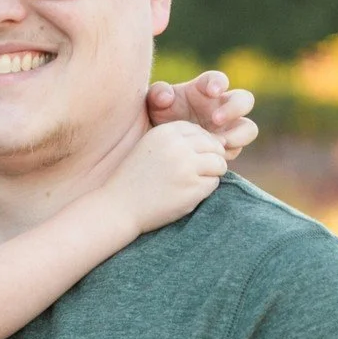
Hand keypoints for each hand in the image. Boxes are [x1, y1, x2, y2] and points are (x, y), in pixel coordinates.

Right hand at [102, 120, 226, 238]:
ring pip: (219, 163)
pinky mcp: (193, 187)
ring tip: (194, 184)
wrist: (118, 207)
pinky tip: (187, 195)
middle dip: (210, 159)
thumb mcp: (150, 148)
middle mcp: (178, 145)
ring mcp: (187, 166)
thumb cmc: (134, 180)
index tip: (188, 161)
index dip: (199, 147)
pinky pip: (213, 183)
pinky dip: (205, 190)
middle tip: (196, 174)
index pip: (199, 132)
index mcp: (166, 132)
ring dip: (211, 174)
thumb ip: (176, 141)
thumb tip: (215, 142)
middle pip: (213, 145)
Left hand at [147, 69, 256, 157]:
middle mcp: (221, 106)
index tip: (212, 91)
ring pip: (248, 128)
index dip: (218, 83)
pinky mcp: (227, 147)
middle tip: (216, 120)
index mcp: (205, 89)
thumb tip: (167, 97)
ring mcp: (227, 127)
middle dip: (234, 109)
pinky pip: (236, 149)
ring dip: (239, 135)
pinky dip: (227, 153)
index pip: (217, 80)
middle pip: (244, 100)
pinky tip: (211, 157)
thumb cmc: (158, 115)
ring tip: (219, 143)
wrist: (159, 143)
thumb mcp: (152, 103)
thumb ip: (157, 94)